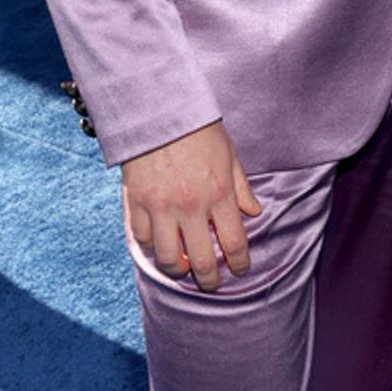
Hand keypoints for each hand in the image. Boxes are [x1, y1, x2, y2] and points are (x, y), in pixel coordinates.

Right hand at [122, 119, 261, 291]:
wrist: (160, 107)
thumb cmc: (199, 129)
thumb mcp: (229, 154)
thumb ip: (241, 188)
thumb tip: (254, 213)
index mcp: (218, 193)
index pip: (234, 243)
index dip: (240, 264)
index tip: (241, 270)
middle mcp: (190, 205)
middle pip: (202, 261)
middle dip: (210, 280)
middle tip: (212, 282)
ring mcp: (160, 206)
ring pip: (168, 259)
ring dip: (179, 269)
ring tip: (184, 267)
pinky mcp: (136, 202)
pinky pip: (142, 239)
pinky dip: (151, 247)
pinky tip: (160, 244)